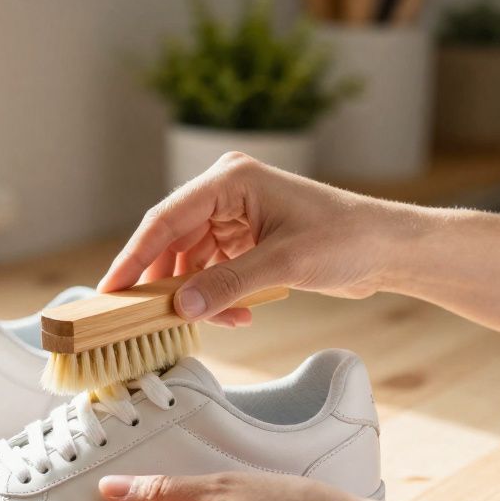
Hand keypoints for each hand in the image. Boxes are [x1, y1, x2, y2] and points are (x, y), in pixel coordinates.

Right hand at [99, 153, 412, 325]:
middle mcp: (225, 194)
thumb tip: (179, 307)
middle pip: (171, 241)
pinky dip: (217, 297)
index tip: (111, 289)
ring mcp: (233, 217)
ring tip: (215, 320)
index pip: (165, 219)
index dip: (134, 256)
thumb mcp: (284, 264)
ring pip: (188, 262)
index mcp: (230, 180)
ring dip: (196, 295)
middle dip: (164, 282)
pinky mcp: (243, 241)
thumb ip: (227, 285)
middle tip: (146, 318)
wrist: (388, 250)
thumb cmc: (347, 239)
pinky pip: (210, 272)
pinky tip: (236, 315)